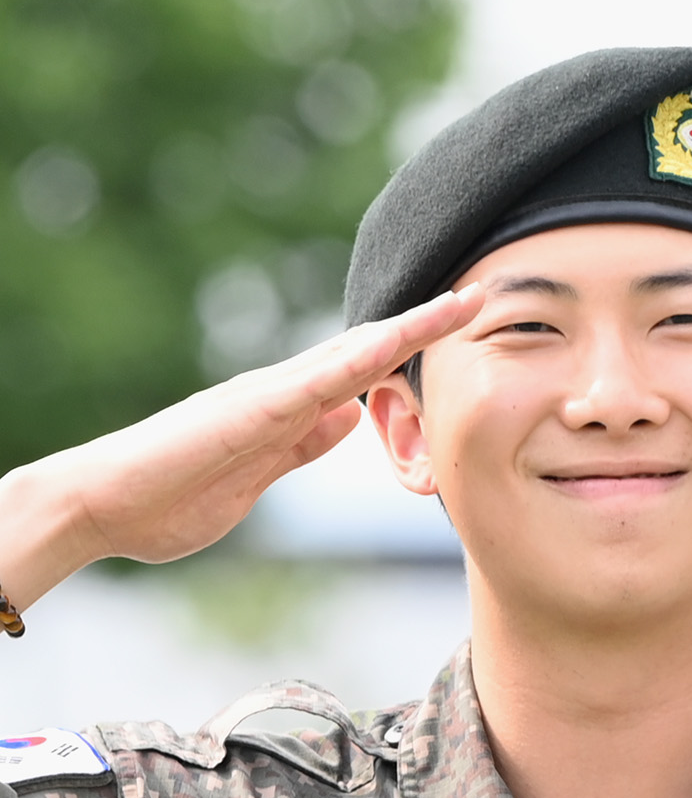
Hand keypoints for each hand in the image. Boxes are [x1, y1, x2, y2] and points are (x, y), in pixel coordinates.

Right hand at [0, 283, 482, 608]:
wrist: (102, 505)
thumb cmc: (170, 498)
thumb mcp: (259, 477)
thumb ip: (301, 445)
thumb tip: (347, 417)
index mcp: (288, 411)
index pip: (364, 372)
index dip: (414, 350)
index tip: (463, 332)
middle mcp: (281, 391)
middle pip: (368, 349)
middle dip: (427, 324)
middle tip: (482, 293)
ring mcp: (265, 397)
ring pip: (350, 353)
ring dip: (407, 329)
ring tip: (460, 303)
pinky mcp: (246, 414)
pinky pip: (313, 382)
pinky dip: (356, 361)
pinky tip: (394, 344)